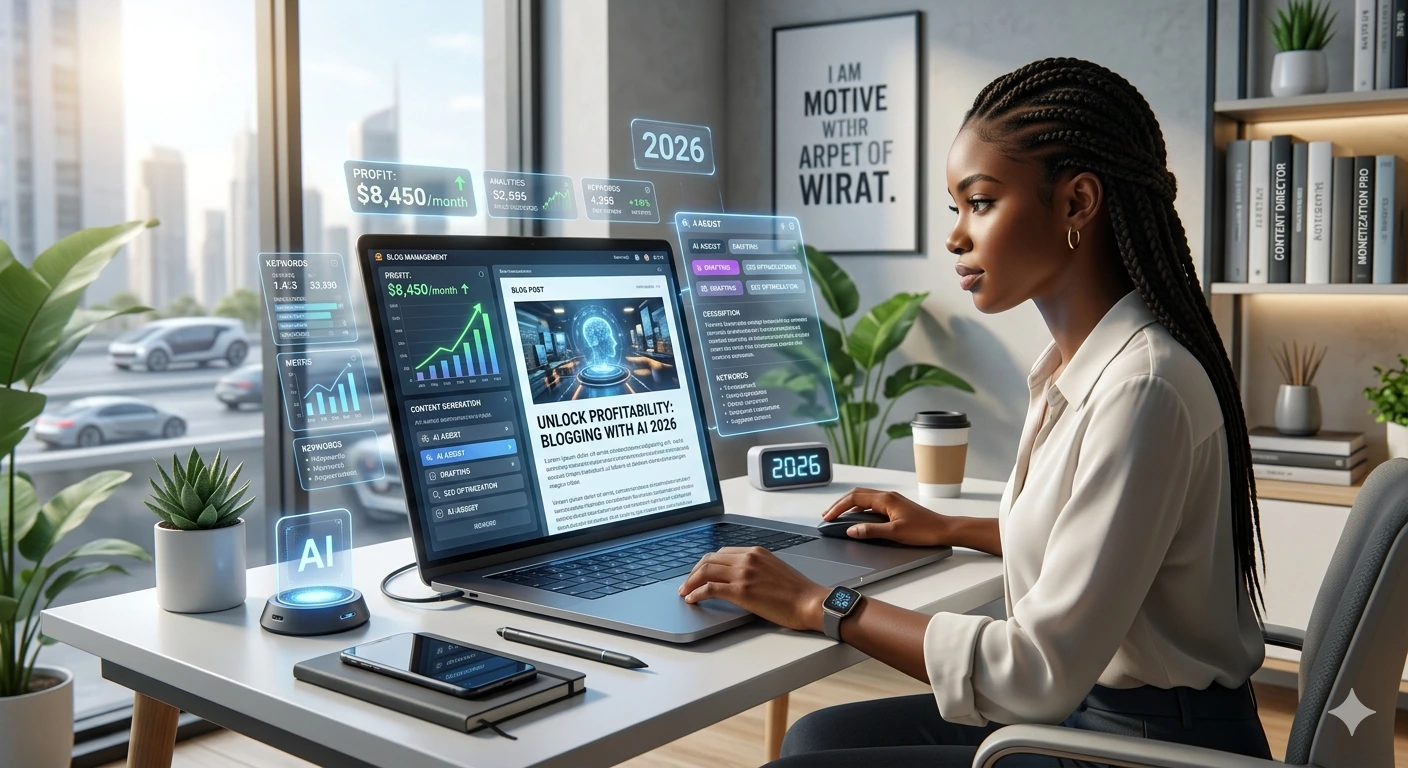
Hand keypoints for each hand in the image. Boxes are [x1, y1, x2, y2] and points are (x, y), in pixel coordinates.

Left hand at [678, 547, 829, 631]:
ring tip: (685, 592)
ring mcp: (744, 574)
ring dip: (690, 582)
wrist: (811, 602)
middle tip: (687, 583)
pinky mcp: (741, 591)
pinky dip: (696, 593)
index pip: (722, 552)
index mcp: (756, 552)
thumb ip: (756, 568)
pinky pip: (710, 588)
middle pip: (709, 559)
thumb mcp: (775, 569)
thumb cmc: (798, 592)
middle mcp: (748, 559)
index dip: (706, 563)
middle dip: (694, 571)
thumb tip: (740, 577)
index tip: (699, 573)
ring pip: (705, 571)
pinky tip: (692, 599)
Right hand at [822, 488, 950, 545]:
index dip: (838, 507)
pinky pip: (871, 503)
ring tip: (838, 516)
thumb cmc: (924, 530)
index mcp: (886, 499)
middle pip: (857, 495)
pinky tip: (857, 518)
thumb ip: (871, 531)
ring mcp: (892, 501)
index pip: (854, 498)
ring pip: (864, 498)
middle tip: (828, 515)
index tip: (828, 516)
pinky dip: (859, 509)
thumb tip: (852, 530)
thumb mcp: (894, 533)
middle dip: (840, 504)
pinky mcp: (895, 506)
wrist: (943, 529)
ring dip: (849, 506)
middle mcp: (888, 496)